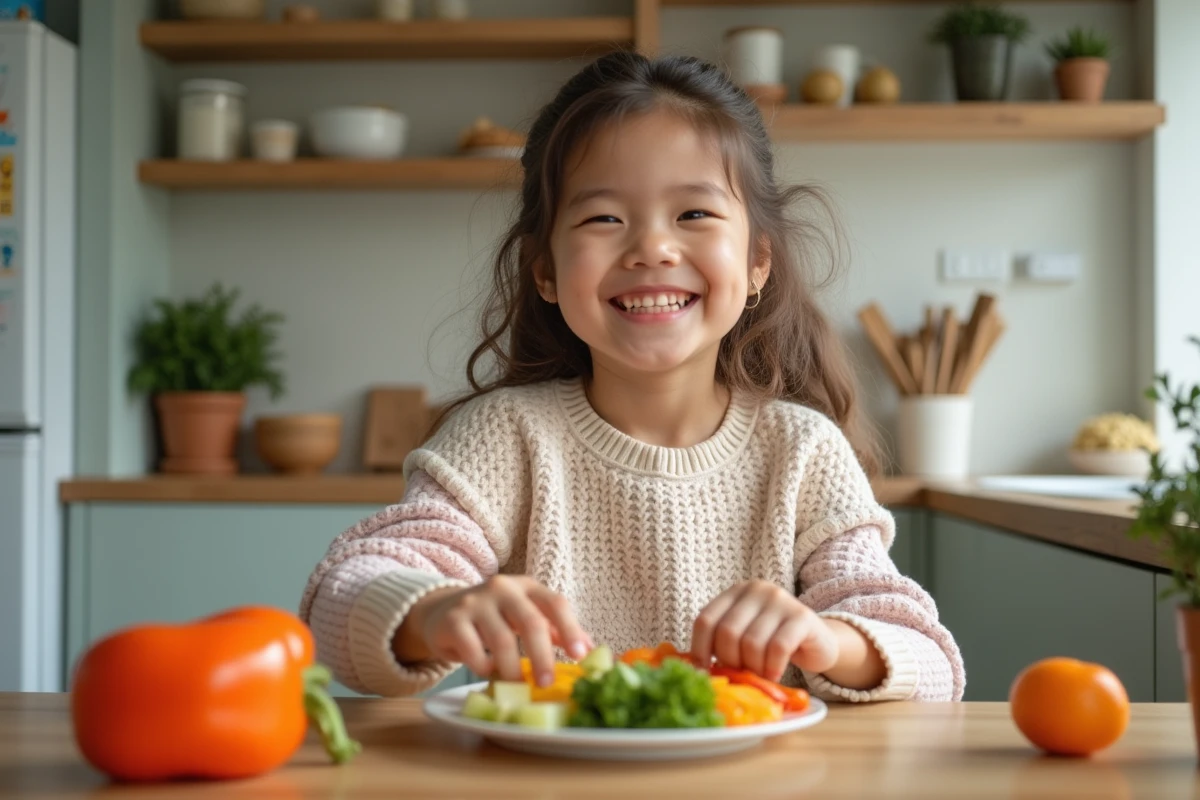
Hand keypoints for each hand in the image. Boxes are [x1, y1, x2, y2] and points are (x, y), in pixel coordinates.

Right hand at [398, 576, 591, 686]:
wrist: (441, 613)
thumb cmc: (494, 619)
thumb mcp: (525, 616)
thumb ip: (555, 630)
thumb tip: (591, 649)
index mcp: (528, 587)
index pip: (555, 603)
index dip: (571, 629)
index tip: (580, 656)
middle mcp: (503, 588)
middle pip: (530, 622)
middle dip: (543, 657)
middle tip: (546, 684)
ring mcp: (476, 601)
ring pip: (502, 640)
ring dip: (512, 670)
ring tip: (516, 684)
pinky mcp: (453, 619)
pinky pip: (473, 650)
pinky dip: (484, 667)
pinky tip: (487, 671)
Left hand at [690, 580, 838, 682]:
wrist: (820, 643)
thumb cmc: (774, 644)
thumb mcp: (745, 637)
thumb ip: (724, 643)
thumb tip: (698, 670)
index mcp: (736, 593)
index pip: (705, 619)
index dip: (699, 648)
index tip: (704, 671)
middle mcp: (756, 590)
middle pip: (727, 632)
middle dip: (731, 661)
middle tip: (742, 674)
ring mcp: (780, 600)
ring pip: (752, 643)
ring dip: (754, 668)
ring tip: (762, 674)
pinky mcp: (801, 616)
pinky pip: (778, 648)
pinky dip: (772, 668)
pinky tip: (775, 674)